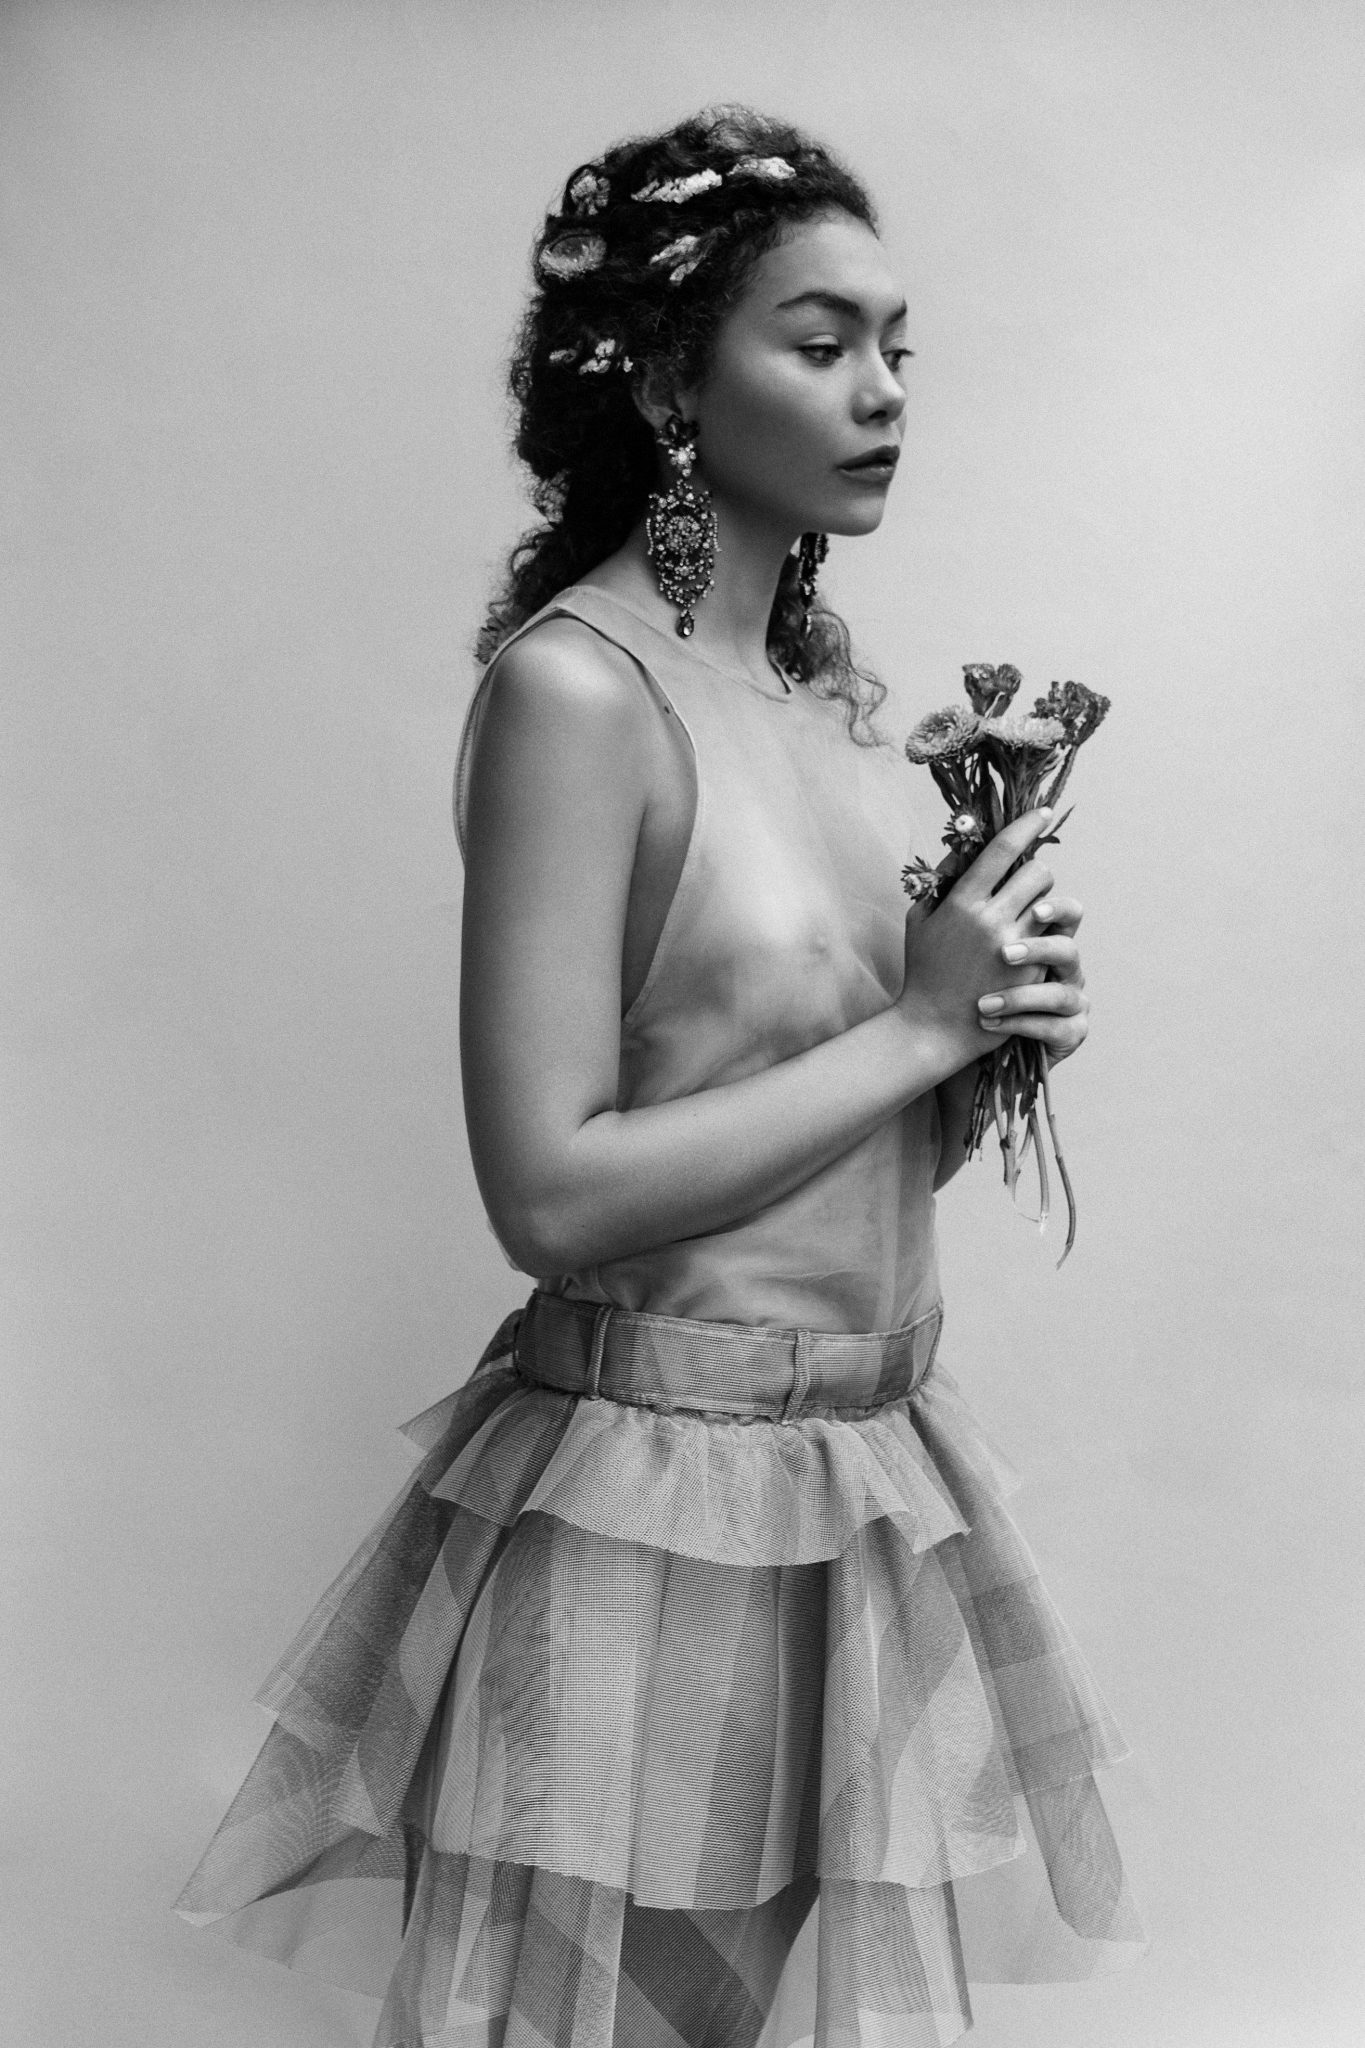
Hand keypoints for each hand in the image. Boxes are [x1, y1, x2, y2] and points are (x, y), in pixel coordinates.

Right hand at [899, 809, 1061, 1065]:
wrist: (934, 1027)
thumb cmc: (924, 971)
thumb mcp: (919, 921)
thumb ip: (941, 883)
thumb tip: (964, 850)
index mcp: (962, 902)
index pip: (1003, 850)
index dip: (1026, 826)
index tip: (1041, 814)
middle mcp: (992, 920)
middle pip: (1037, 872)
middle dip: (1036, 873)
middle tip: (1024, 887)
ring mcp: (1016, 946)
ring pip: (1051, 903)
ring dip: (1043, 903)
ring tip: (1028, 916)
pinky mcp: (1033, 970)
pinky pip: (1053, 936)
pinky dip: (1045, 933)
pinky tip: (1031, 944)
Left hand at [976, 892, 1089, 1063]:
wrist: (972, 1035)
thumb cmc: (973, 984)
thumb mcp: (972, 946)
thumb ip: (976, 911)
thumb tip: (955, 869)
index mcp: (1046, 942)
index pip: (1063, 915)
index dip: (1054, 908)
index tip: (1032, 910)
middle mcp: (1064, 970)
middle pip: (1068, 950)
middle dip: (1039, 949)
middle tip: (1004, 955)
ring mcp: (1072, 1002)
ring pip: (1060, 995)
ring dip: (1020, 997)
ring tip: (984, 1004)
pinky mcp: (1070, 1033)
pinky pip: (1052, 1029)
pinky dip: (1018, 1026)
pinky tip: (987, 1024)